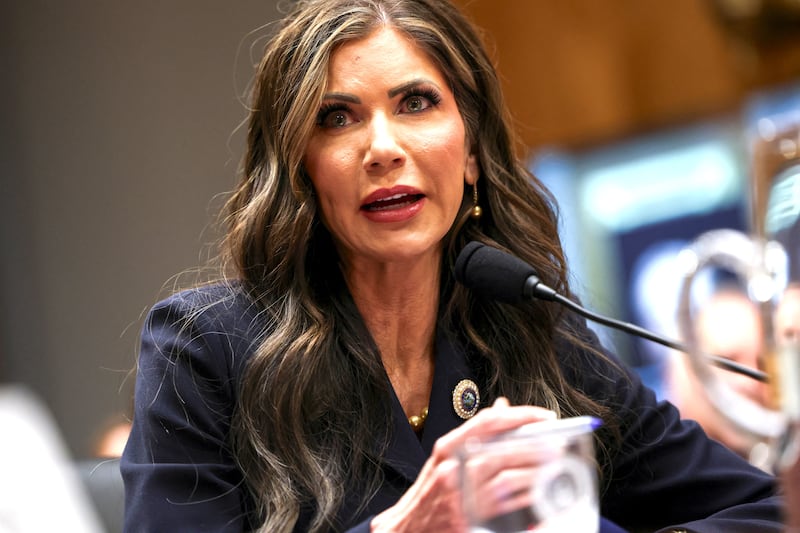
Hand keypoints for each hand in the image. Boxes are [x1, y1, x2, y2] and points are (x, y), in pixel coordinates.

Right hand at [370, 398, 555, 532]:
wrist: (409, 527)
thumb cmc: (432, 489)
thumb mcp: (447, 456)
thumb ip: (475, 433)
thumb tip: (502, 406)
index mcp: (448, 446)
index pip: (487, 422)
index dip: (519, 415)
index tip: (544, 416)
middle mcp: (451, 466)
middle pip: (499, 450)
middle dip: (532, 445)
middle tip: (557, 443)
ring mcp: (458, 493)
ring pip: (504, 476)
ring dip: (534, 470)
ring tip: (554, 465)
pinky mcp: (467, 516)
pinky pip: (504, 503)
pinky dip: (525, 495)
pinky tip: (540, 490)